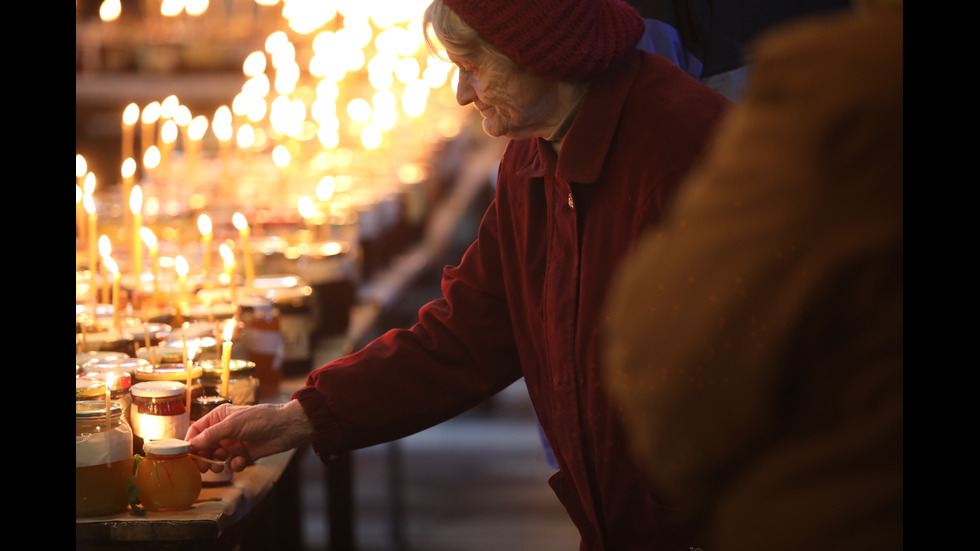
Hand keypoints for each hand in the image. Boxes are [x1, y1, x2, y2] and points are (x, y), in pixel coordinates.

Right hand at [185, 400, 314, 472]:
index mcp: (219, 417)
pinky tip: (240, 462)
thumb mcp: (233, 425)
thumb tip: (191, 444)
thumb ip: (211, 435)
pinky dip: (234, 465)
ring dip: (216, 463)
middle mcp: (224, 430)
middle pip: (204, 446)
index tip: (186, 456)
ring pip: (216, 457)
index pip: (197, 430)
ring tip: (219, 466)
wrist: (287, 428)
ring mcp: (234, 443)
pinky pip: (232, 463)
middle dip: (202, 457)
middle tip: (203, 467)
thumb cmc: (261, 419)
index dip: (190, 443)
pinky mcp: (244, 454)